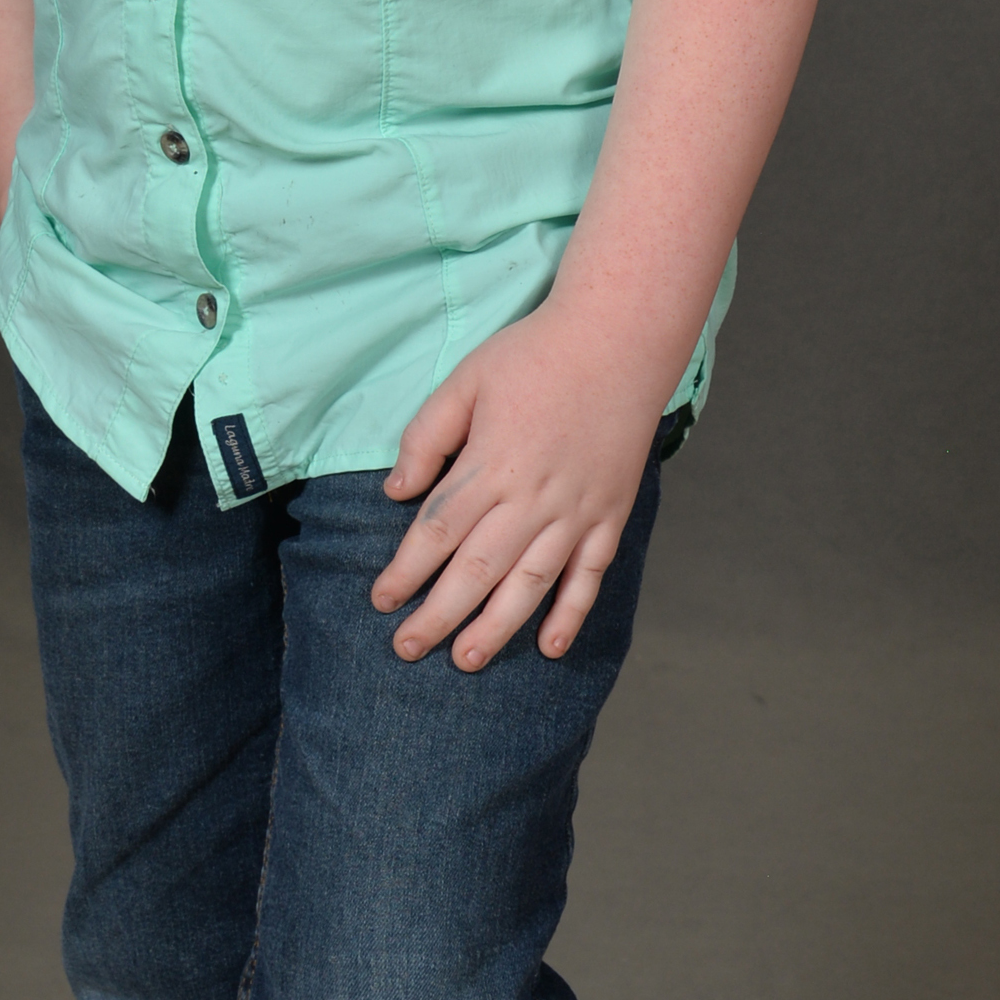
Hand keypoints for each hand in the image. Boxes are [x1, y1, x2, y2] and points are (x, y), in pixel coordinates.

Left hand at [370, 310, 664, 671]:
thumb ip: (427, 436)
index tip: (381, 601)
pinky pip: (589, 575)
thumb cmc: (535, 355)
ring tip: (466, 659)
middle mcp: (533, 499)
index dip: (405, 573)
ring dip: (496, 627)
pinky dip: (571, 614)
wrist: (618, 340)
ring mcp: (576, 512)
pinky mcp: (610, 514)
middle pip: (476, 570)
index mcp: (491, 465)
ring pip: (530, 584)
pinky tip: (548, 646)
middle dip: (438, 615)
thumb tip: (395, 491)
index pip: (436, 532)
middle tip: (407, 648)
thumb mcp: (466, 379)